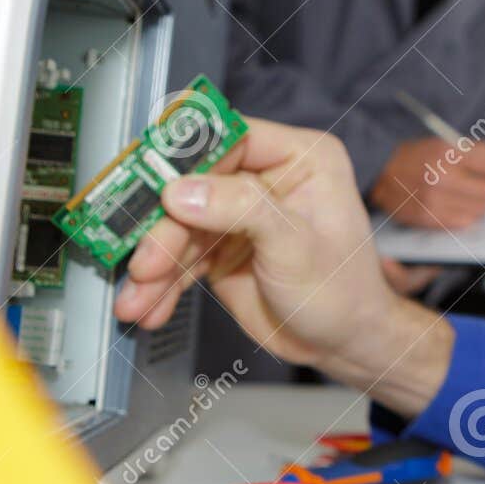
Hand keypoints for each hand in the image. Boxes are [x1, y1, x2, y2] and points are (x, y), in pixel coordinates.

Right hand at [114, 118, 453, 405]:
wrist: (343, 344)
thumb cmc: (345, 292)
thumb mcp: (298, 247)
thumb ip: (244, 210)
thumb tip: (184, 190)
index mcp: (300, 158)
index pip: (231, 139)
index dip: (187, 158)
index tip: (152, 180)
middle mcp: (266, 179)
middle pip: (193, 186)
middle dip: (164, 229)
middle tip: (145, 261)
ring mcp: (239, 214)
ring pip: (179, 226)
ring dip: (154, 263)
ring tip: (139, 297)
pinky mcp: (220, 247)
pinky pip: (179, 258)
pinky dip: (161, 284)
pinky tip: (150, 305)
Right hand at [370, 137, 484, 229]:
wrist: (380, 173)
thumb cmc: (416, 157)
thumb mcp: (443, 143)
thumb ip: (474, 151)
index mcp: (446, 154)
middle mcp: (441, 177)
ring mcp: (434, 200)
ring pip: (479, 210)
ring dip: (483, 205)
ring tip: (475, 197)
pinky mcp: (428, 218)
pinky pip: (463, 222)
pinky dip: (468, 215)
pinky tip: (463, 207)